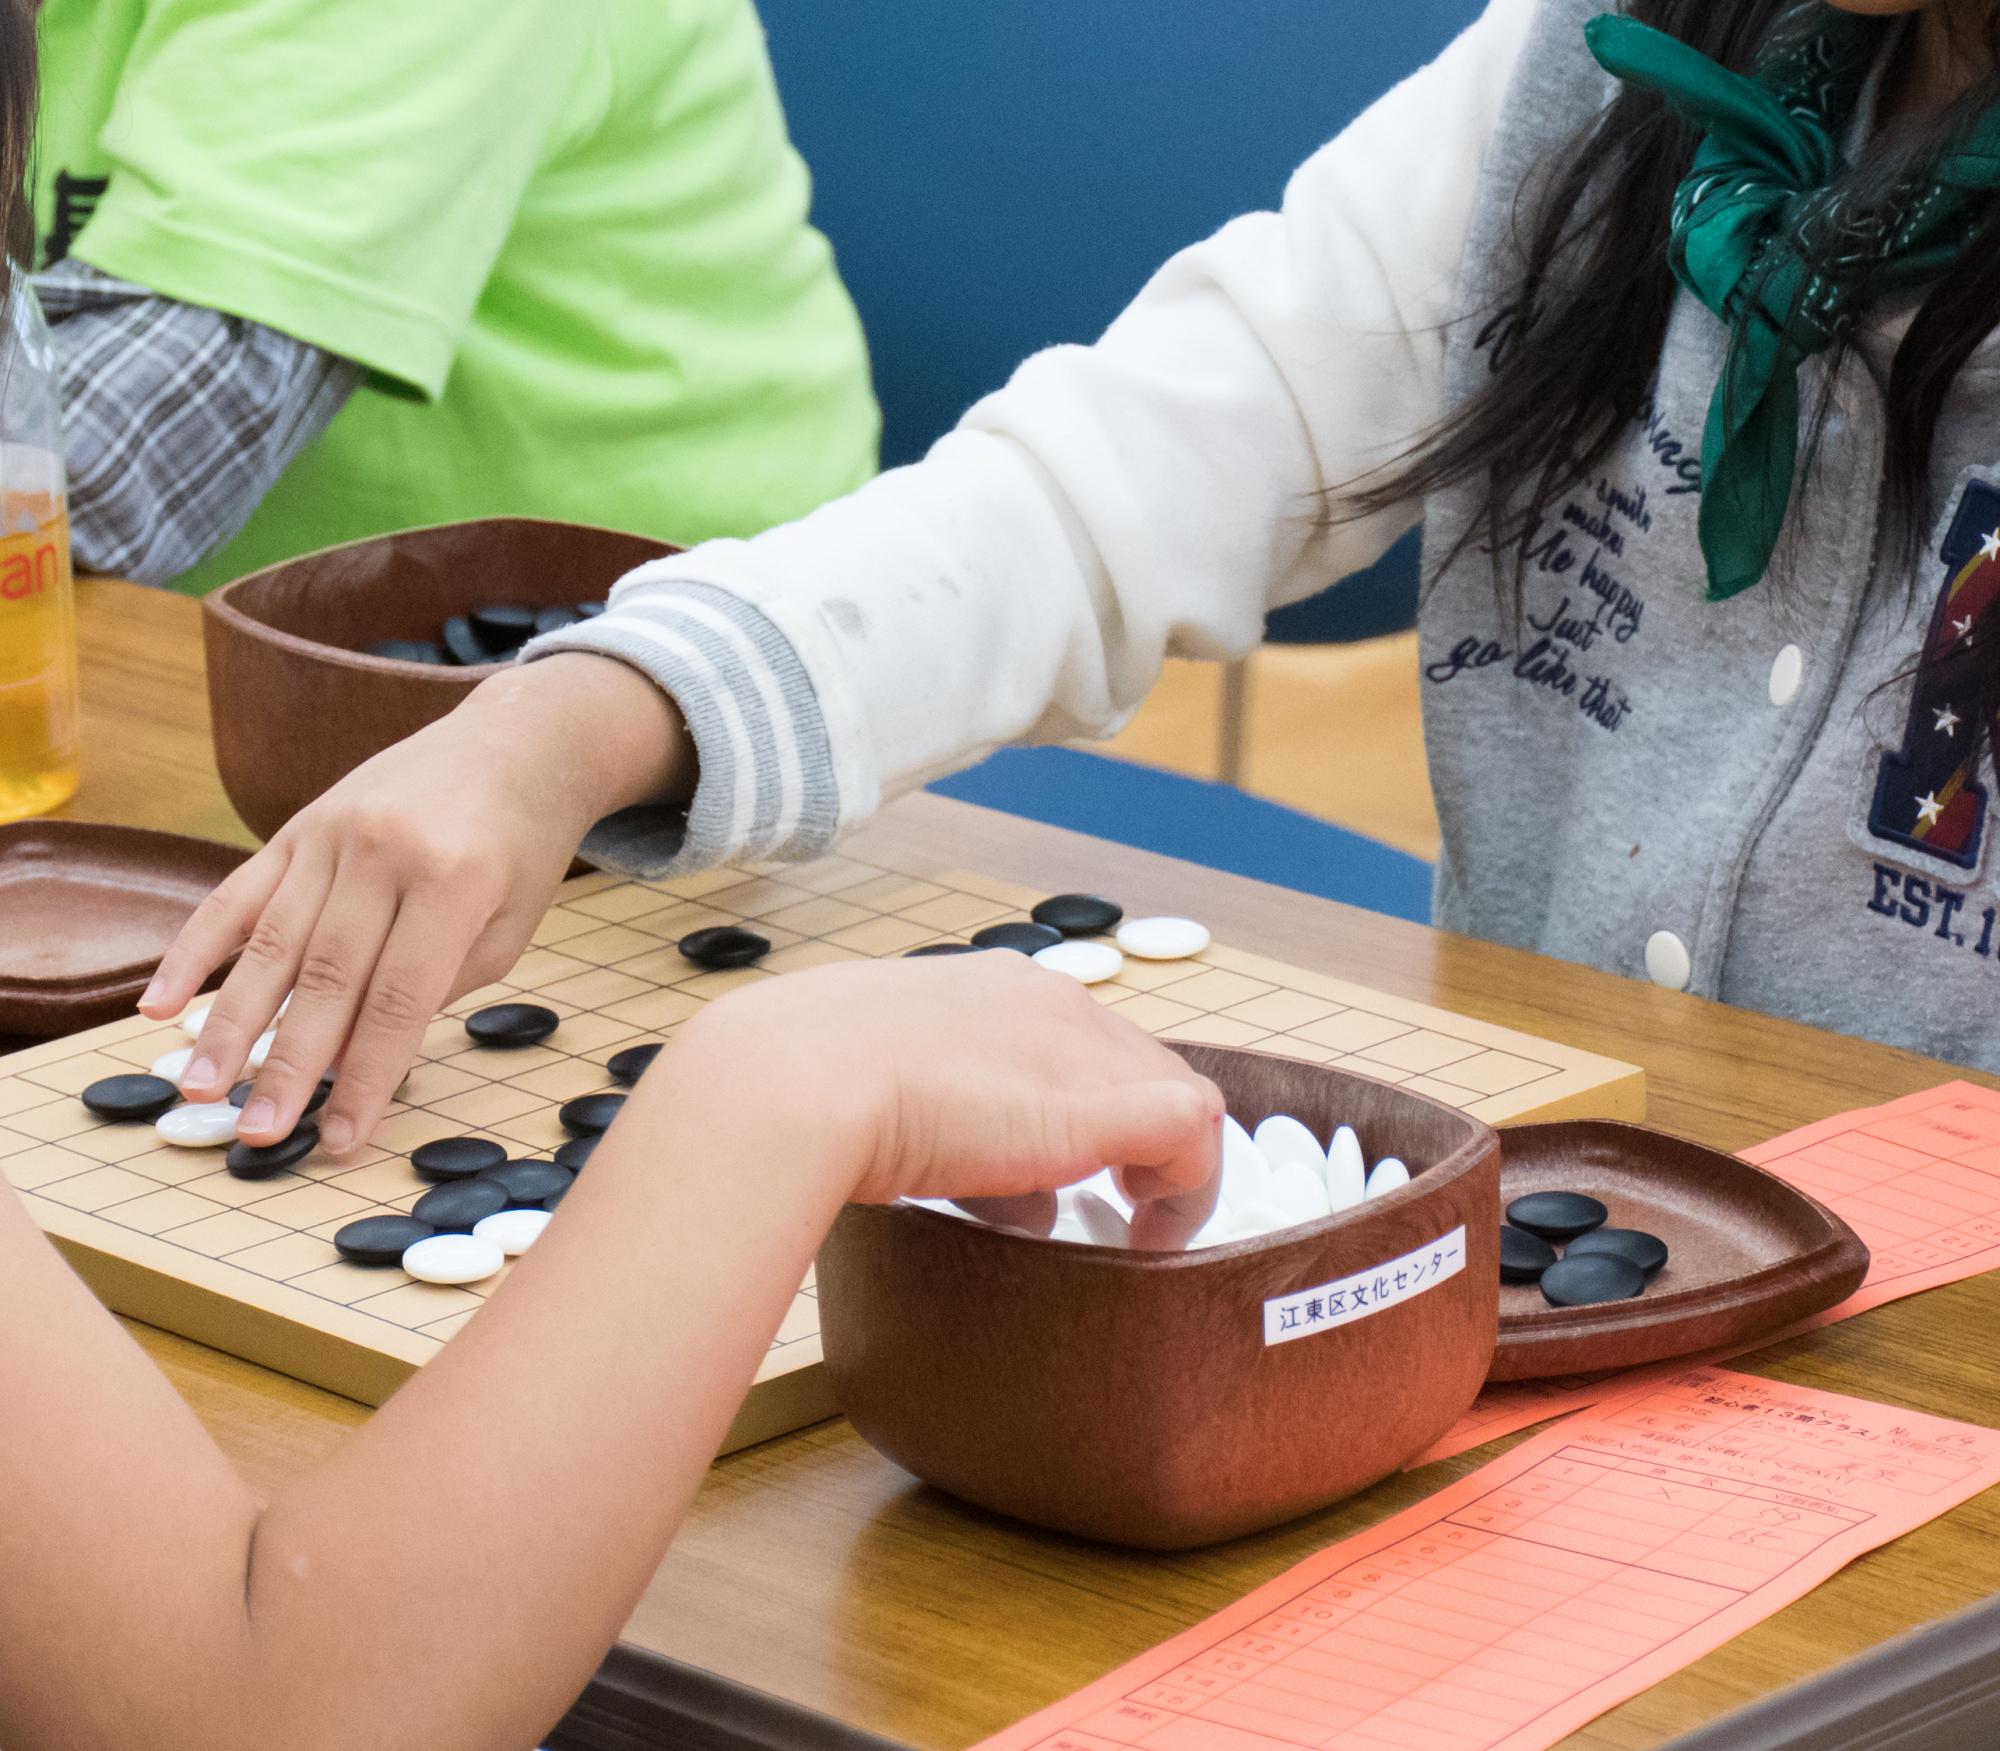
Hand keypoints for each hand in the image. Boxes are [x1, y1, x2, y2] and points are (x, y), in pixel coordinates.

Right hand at [142, 654, 689, 1154]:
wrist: (513, 744)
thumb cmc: (519, 850)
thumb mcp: (508, 926)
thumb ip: (434, 989)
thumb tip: (351, 1060)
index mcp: (454, 880)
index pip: (398, 999)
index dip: (365, 1076)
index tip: (339, 1138)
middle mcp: (383, 852)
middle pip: (325, 978)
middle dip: (287, 1066)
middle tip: (256, 1131)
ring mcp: (332, 833)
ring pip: (269, 942)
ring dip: (229, 1023)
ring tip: (200, 1087)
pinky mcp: (298, 826)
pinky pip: (236, 895)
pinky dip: (193, 951)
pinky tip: (160, 1004)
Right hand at [676, 952, 1223, 1222]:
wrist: (793, 1083)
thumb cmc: (802, 1085)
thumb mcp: (880, 1089)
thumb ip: (940, 1123)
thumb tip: (983, 1183)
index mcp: (991, 986)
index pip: (1078, 1038)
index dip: (1092, 1105)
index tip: (1073, 1169)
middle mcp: (1049, 1000)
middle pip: (1138, 1065)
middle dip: (1135, 1140)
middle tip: (1120, 1209)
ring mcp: (1079, 1048)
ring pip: (1175, 1095)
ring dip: (1165, 1166)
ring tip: (1137, 1227)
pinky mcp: (1099, 1108)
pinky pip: (1190, 1129)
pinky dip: (1190, 1185)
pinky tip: (1152, 1232)